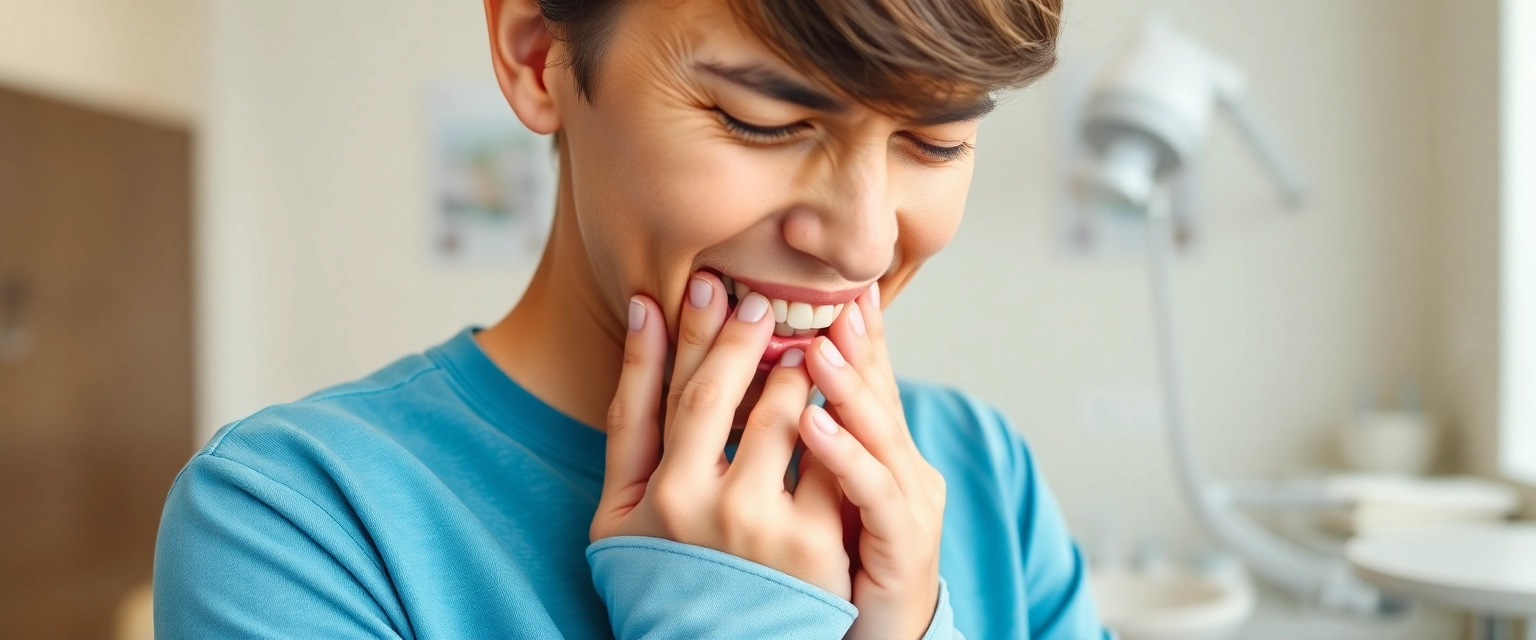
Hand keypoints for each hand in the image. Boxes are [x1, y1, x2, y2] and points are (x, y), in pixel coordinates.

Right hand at [591, 272, 850, 597]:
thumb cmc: (659, 567)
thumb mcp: (621, 504)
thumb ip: (629, 412)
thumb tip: (641, 311)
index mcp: (662, 492)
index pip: (688, 389)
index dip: (700, 332)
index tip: (712, 287)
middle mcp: (714, 506)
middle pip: (742, 395)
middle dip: (753, 337)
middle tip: (767, 301)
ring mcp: (771, 527)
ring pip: (794, 418)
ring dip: (801, 370)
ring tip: (806, 340)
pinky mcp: (819, 546)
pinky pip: (832, 461)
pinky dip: (834, 419)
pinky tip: (838, 394)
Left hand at [799, 283, 946, 638]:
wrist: (880, 639)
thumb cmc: (844, 569)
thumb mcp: (825, 496)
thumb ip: (806, 443)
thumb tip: (770, 385)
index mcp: (880, 452)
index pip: (866, 379)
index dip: (853, 332)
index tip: (833, 285)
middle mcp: (902, 468)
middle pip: (878, 392)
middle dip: (853, 342)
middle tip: (827, 295)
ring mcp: (908, 503)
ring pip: (879, 432)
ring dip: (846, 384)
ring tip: (815, 344)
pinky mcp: (903, 543)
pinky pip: (870, 491)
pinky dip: (842, 453)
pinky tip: (814, 424)